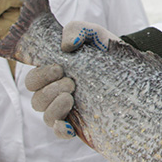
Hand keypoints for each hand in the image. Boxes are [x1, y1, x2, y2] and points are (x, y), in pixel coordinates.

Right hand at [24, 21, 118, 138]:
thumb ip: (77, 30)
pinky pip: (60, 132)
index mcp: (52, 71)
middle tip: (70, 82)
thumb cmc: (104, 48)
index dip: (40, 76)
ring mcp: (66, 108)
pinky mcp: (79, 121)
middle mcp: (55, 91)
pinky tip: (69, 127)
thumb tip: (66, 46)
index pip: (32, 80)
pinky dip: (61, 131)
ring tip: (71, 97)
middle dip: (49, 91)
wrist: (129, 65)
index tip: (59, 68)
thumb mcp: (93, 33)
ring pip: (46, 116)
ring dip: (54, 108)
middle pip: (36, 98)